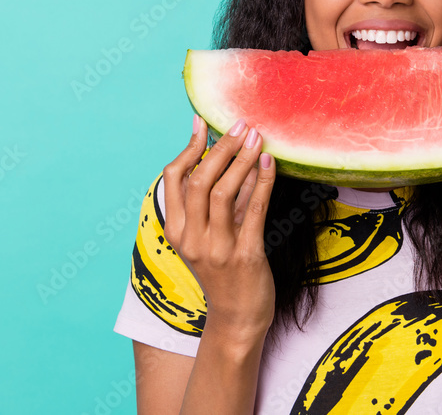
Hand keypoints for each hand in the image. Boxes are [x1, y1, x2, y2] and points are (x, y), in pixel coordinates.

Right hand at [162, 115, 276, 339]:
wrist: (238, 318)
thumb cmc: (224, 270)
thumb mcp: (208, 234)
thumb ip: (212, 199)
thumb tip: (226, 151)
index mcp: (176, 231)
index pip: (172, 179)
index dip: (188, 148)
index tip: (203, 123)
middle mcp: (191, 239)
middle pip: (198, 181)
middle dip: (220, 148)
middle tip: (240, 125)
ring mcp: (217, 249)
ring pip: (223, 193)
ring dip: (241, 160)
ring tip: (256, 137)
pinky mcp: (245, 256)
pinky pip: (253, 211)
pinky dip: (262, 182)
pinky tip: (269, 162)